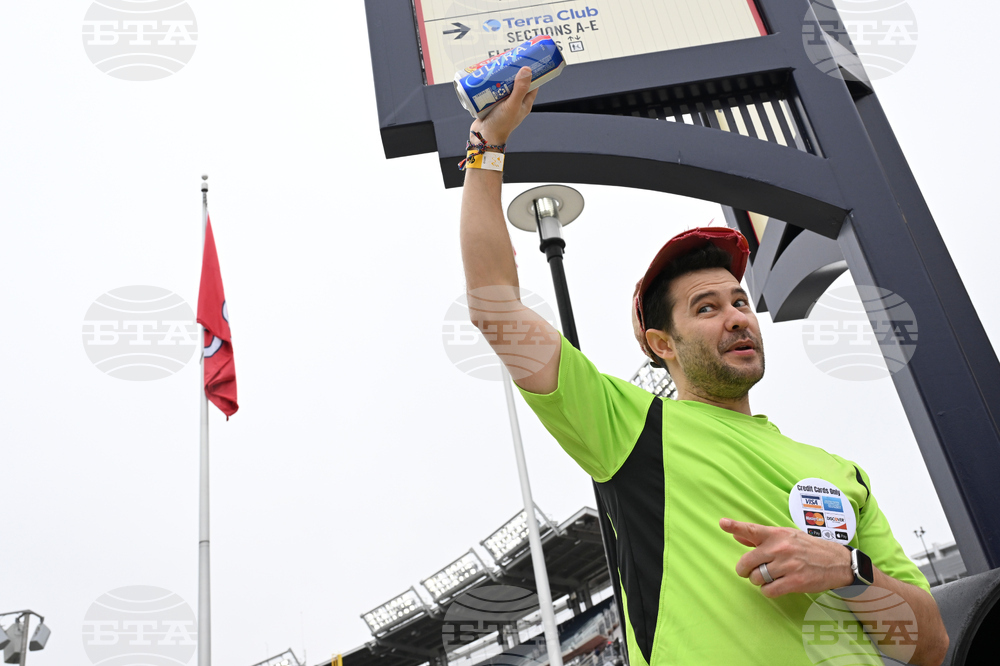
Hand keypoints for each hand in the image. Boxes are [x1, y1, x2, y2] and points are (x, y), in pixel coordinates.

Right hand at [469, 66, 538, 145]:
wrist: (483, 137)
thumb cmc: (500, 125)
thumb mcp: (512, 105)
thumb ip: (520, 89)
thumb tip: (527, 70)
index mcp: (524, 103)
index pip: (532, 85)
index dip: (532, 73)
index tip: (527, 61)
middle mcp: (515, 102)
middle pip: (516, 83)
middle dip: (512, 72)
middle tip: (508, 61)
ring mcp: (503, 103)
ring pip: (503, 85)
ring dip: (500, 77)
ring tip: (496, 67)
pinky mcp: (492, 104)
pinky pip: (492, 90)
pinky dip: (490, 83)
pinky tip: (486, 77)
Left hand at [719, 518, 854, 597]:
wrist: (836, 561)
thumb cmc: (807, 547)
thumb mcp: (786, 536)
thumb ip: (759, 537)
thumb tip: (736, 534)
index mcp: (777, 534)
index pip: (752, 530)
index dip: (735, 526)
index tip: (722, 523)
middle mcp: (780, 548)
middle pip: (747, 562)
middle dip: (744, 570)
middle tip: (748, 571)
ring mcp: (788, 565)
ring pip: (756, 578)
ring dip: (758, 581)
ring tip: (768, 577)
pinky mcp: (795, 582)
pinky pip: (769, 590)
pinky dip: (768, 591)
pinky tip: (775, 586)